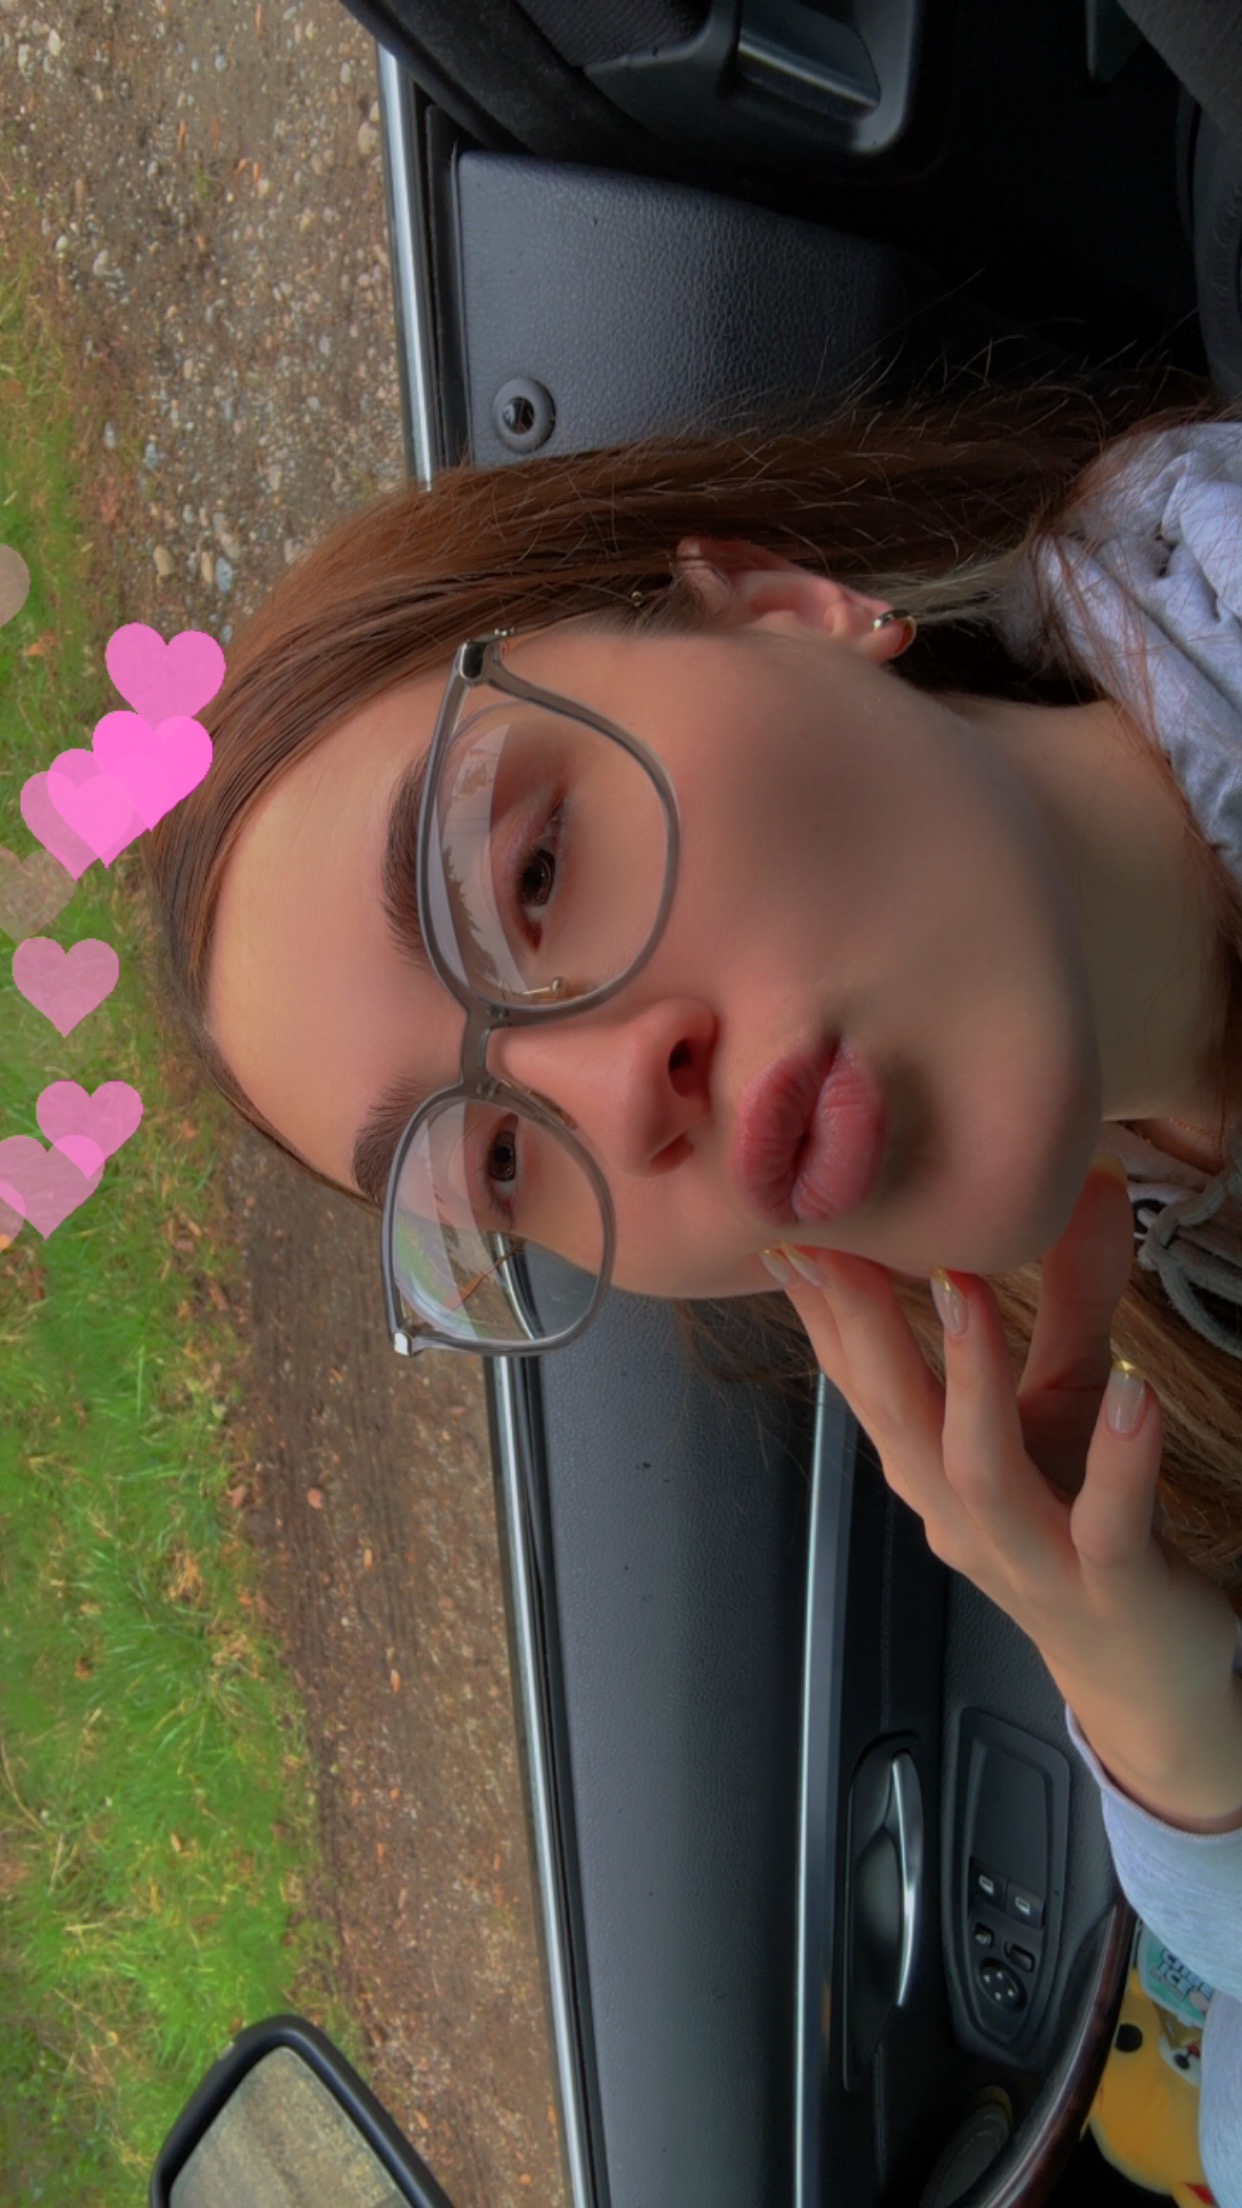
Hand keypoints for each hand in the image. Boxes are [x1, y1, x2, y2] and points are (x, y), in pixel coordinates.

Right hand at [777, 1161, 1241, 1827]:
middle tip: (839, 1240)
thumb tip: (1096, 1179)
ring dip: (968, 1373)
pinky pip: (1106, 1520)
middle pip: (895, 1415)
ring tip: (962, 1288)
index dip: (820, 1309)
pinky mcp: (1109, 1584)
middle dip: (860, 1324)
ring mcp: (1029, 1556)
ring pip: (978, 1466)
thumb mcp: (1070, 1395)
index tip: (786, 1230)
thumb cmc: (1084, 1521)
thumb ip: (1073, 1292)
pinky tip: (1136, 1390)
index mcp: (929, 1468)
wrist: (1142, 1668)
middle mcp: (958, 1513)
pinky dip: (1120, 1457)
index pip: (860, 1380)